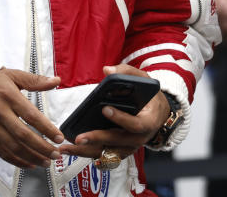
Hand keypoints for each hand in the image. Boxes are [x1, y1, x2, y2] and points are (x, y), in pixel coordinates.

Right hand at [0, 68, 63, 167]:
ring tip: (46, 161)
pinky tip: (30, 163)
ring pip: (13, 147)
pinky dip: (16, 161)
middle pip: (23, 135)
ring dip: (32, 157)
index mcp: (9, 96)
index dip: (47, 129)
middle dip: (42, 147)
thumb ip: (36, 80)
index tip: (59, 137)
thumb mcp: (15, 75)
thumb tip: (56, 81)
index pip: (31, 116)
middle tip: (56, 154)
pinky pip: (1, 152)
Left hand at [56, 65, 170, 162]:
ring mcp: (130, 147)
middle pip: (118, 142)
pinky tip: (75, 152)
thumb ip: (127, 72)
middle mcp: (140, 138)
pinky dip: (90, 154)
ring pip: (109, 153)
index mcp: (149, 121)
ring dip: (87, 152)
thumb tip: (107, 70)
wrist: (159, 114)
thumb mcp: (144, 80)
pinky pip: (105, 156)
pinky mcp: (121, 151)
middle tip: (79, 138)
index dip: (121, 118)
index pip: (136, 124)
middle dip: (98, 139)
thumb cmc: (150, 96)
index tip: (105, 109)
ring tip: (67, 148)